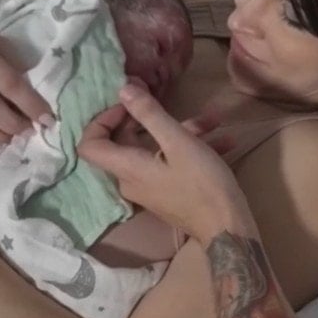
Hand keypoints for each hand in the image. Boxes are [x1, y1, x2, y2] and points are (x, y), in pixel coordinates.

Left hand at [78, 85, 250, 244]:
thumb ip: (150, 114)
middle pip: (127, 142)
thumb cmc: (201, 183)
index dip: (101, 120)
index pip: (90, 145)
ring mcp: (150, 187)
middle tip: (172, 102)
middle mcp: (131, 180)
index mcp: (127, 168)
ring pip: (156, 150)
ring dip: (183, 131)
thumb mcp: (179, 142)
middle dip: (153, 119)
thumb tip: (123, 89)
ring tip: (214, 120)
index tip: (127, 104)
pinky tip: (224, 141)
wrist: (226, 228)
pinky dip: (192, 148)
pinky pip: (170, 163)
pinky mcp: (167, 192)